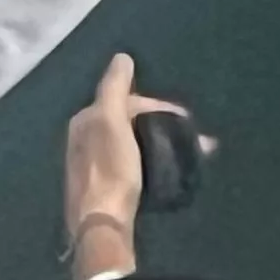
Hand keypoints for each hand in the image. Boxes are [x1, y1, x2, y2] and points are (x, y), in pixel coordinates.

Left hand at [63, 56, 192, 270]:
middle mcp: (85, 139)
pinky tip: (166, 171)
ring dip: (162, 144)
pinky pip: (133, 164)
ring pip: (134, 143)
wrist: (101, 223)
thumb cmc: (110, 170)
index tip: (187, 120)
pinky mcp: (104, 188)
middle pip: (130, 122)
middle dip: (164, 126)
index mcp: (86, 120)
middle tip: (194, 140)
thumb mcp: (111, 121)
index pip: (127, 102)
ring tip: (189, 156)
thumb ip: (114, 86)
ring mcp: (93, 165)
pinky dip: (153, 161)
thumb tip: (122, 57)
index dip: (158, 106)